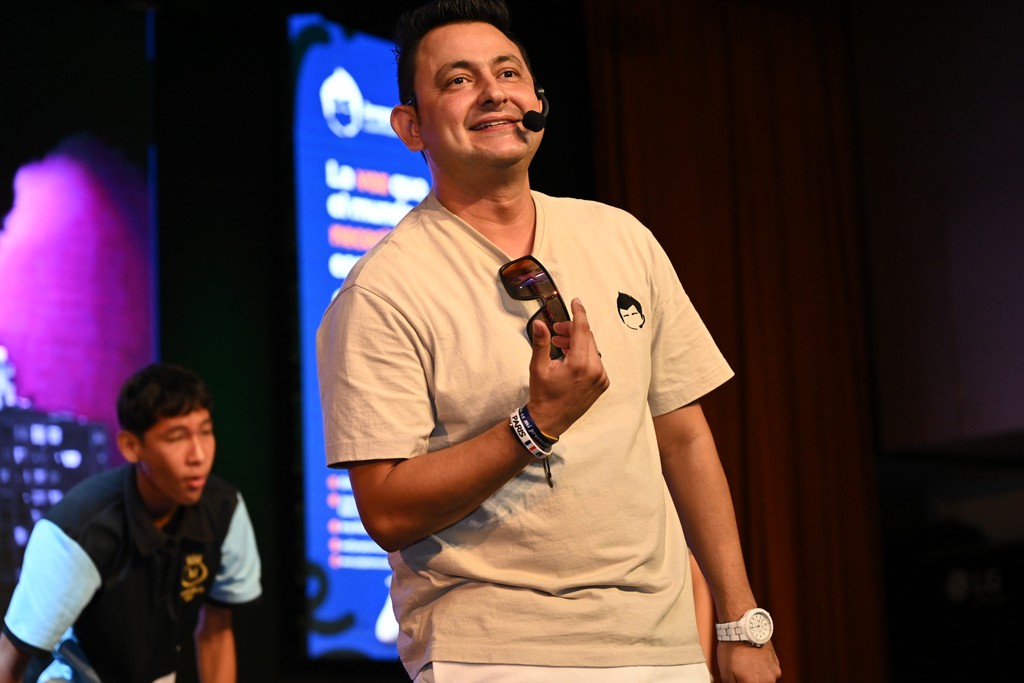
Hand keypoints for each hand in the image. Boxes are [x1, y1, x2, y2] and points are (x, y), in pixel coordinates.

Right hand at [526, 298, 608, 436]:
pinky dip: (584, 355)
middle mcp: (595, 370)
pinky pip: (595, 361)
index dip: (579, 313)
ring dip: (577, 343)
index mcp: (580, 364)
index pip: (582, 330)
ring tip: (560, 346)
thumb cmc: (543, 394)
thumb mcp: (538, 367)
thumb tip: (540, 323)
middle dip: (572, 330)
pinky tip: (569, 359)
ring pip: (592, 349)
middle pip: (588, 338)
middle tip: (556, 331)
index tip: (576, 302)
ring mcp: (601, 378)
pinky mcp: (602, 384)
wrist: (550, 420)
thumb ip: (541, 342)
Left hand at [716, 641, 781, 682]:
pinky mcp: (777, 664)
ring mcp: (774, 672)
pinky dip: (763, 670)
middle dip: (750, 681)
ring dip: (758, 678)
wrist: (744, 628)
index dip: (742, 682)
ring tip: (747, 667)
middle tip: (742, 674)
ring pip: (766, 681)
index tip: (739, 678)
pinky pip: (770, 673)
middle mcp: (767, 680)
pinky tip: (754, 661)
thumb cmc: (733, 649)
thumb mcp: (725, 672)